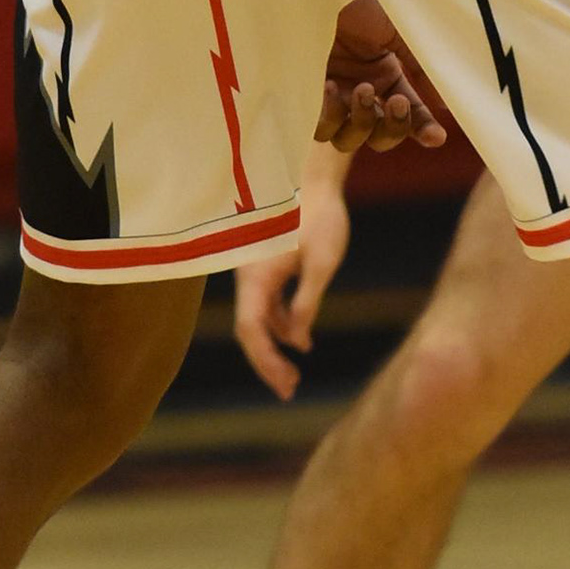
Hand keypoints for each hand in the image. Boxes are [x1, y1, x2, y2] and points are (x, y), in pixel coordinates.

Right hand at [235, 170, 351, 398]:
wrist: (313, 178)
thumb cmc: (320, 215)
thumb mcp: (322, 261)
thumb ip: (307, 300)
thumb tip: (297, 339)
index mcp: (256, 275)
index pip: (251, 329)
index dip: (265, 361)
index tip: (285, 384)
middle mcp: (248, 276)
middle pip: (249, 329)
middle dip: (266, 362)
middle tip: (289, 390)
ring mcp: (255, 272)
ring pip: (256, 318)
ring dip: (273, 345)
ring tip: (294, 374)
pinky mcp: (266, 267)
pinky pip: (266, 304)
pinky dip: (279, 324)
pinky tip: (299, 339)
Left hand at [316, 0, 447, 155]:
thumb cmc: (358, 2)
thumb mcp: (401, 29)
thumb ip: (423, 66)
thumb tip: (447, 103)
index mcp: (386, 77)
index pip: (410, 117)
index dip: (424, 131)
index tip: (436, 136)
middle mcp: (359, 91)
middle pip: (380, 137)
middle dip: (394, 127)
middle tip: (397, 101)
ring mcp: (331, 96)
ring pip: (349, 139)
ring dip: (363, 120)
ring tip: (362, 88)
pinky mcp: (304, 96)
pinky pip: (319, 128)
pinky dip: (330, 115)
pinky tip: (331, 86)